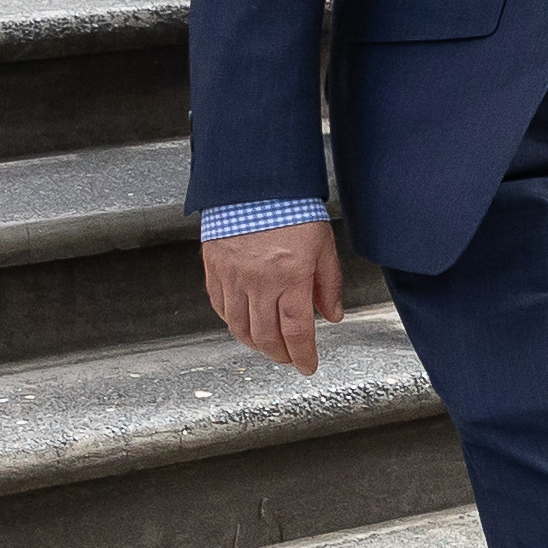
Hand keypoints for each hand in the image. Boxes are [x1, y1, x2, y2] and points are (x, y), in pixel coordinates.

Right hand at [203, 220, 345, 372]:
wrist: (255, 181)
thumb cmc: (292, 208)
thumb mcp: (323, 245)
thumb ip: (329, 284)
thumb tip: (332, 316)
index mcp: (291, 277)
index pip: (296, 331)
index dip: (302, 355)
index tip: (307, 366)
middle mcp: (259, 282)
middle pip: (266, 336)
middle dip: (280, 354)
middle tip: (289, 358)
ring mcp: (233, 276)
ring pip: (240, 327)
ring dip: (255, 344)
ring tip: (268, 345)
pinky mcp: (214, 268)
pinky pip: (220, 306)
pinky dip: (232, 321)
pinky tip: (243, 323)